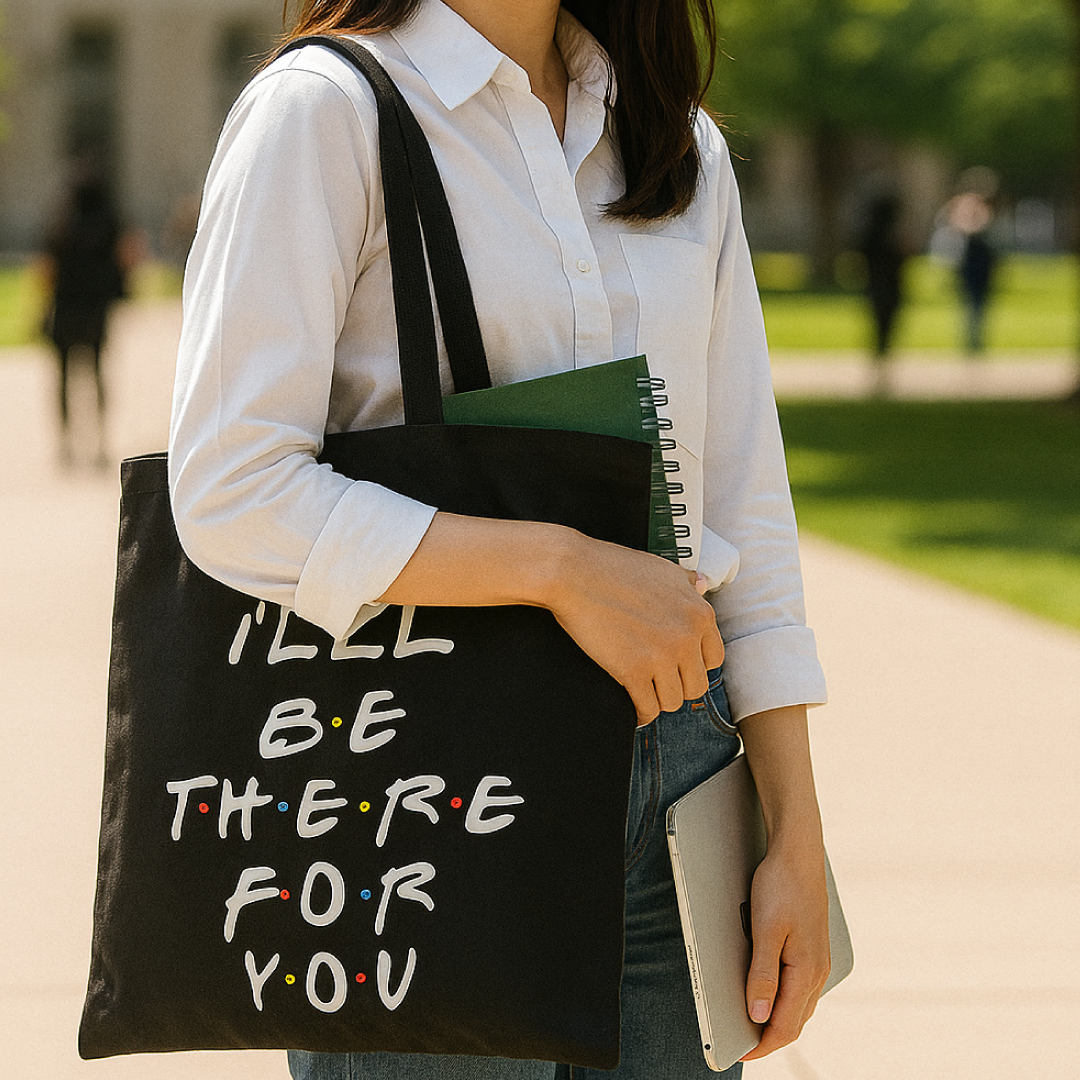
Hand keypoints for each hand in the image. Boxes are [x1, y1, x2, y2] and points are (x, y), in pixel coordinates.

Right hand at [545, 534, 723, 724]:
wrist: (574, 573)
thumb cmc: (614, 567)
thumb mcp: (662, 568)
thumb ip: (688, 581)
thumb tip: (704, 584)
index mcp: (700, 613)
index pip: (714, 659)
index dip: (693, 665)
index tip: (676, 666)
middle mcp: (687, 637)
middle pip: (696, 686)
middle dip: (676, 685)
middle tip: (656, 680)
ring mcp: (661, 656)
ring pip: (673, 702)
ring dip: (657, 699)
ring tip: (642, 690)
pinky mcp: (633, 671)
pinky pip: (647, 709)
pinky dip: (640, 712)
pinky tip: (631, 705)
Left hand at [740, 844, 830, 1059]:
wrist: (798, 852)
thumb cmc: (781, 885)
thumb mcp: (765, 930)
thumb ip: (763, 974)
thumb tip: (758, 1014)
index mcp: (807, 971)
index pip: (785, 1025)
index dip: (762, 1045)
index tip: (740, 1053)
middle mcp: (817, 970)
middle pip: (794, 1020)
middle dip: (769, 1037)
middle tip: (741, 1043)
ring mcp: (818, 959)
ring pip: (798, 1005)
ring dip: (778, 1019)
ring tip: (751, 1024)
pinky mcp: (812, 947)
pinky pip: (800, 986)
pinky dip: (784, 1000)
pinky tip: (770, 994)